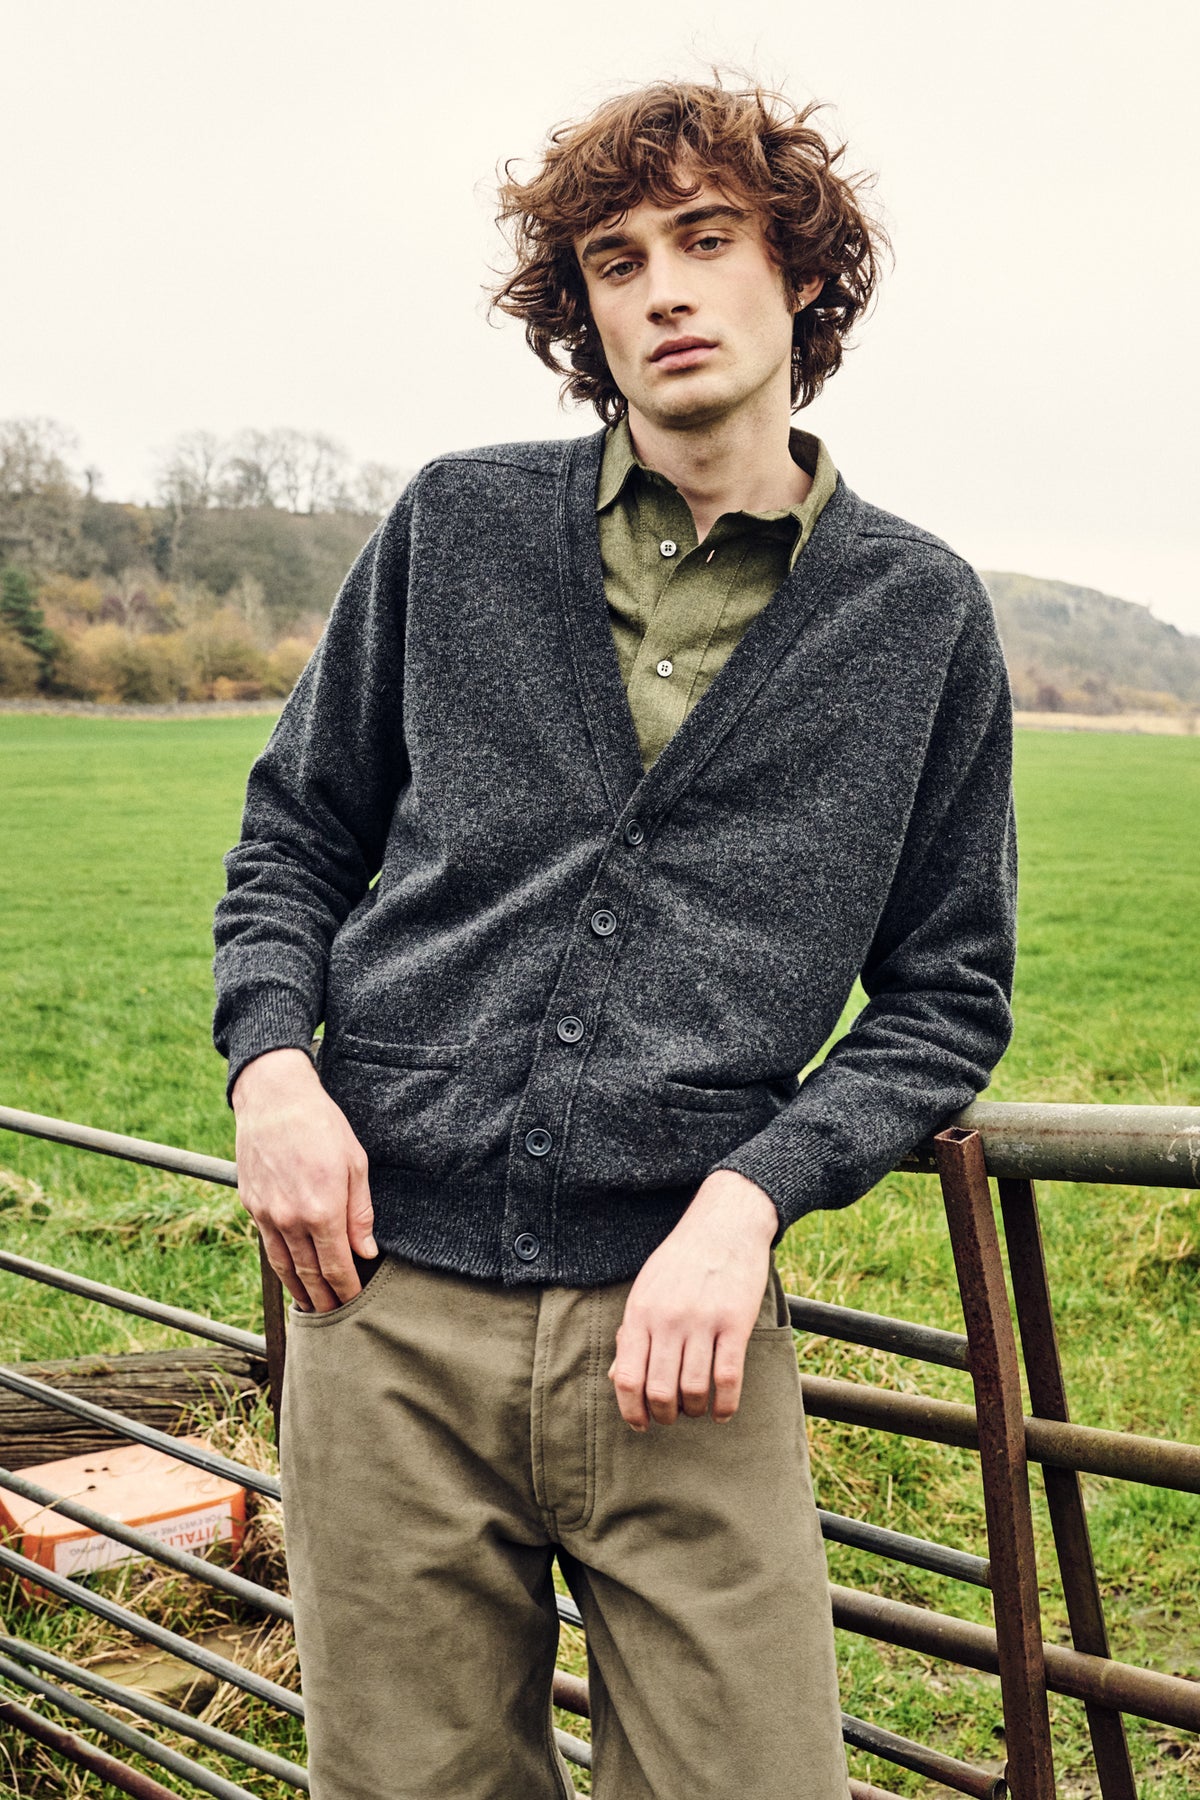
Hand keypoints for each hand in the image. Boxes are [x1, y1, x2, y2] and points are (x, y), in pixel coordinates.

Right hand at [232, 1047, 376, 1312]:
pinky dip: (280, 1267)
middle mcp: (291, 1219)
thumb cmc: (322, 1126)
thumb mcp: (355, 1164)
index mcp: (322, 1210)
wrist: (274, 1099)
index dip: (345, 1289)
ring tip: (311, 1308)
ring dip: (299, 1291)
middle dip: (323, 1299)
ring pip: (284, 1265)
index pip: (336, 1266)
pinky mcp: (251, 1205)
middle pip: (309, 1273)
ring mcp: (267, 1214)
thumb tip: (366, 1251)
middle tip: (334, 1319)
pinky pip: (267, 1246)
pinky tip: (289, 1275)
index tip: (354, 1305)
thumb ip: (360, 1213)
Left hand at [608, 1170, 778, 1429]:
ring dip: (693, 1411)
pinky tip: (722, 1412)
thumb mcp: (646, 1289)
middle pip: (659, 1390)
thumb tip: (617, 1379)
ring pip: (693, 1389)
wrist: (725, 1223)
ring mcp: (703, 1321)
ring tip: (696, 1410)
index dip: (631, 1410)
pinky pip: (728, 1377)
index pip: (627, 1377)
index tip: (640, 1424)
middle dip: (663, 1416)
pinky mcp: (735, 1322)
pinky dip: (725, 1404)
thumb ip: (631, 1333)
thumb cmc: (681, 1259)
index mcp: (640, 1312)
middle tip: (670, 1418)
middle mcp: (668, 1319)